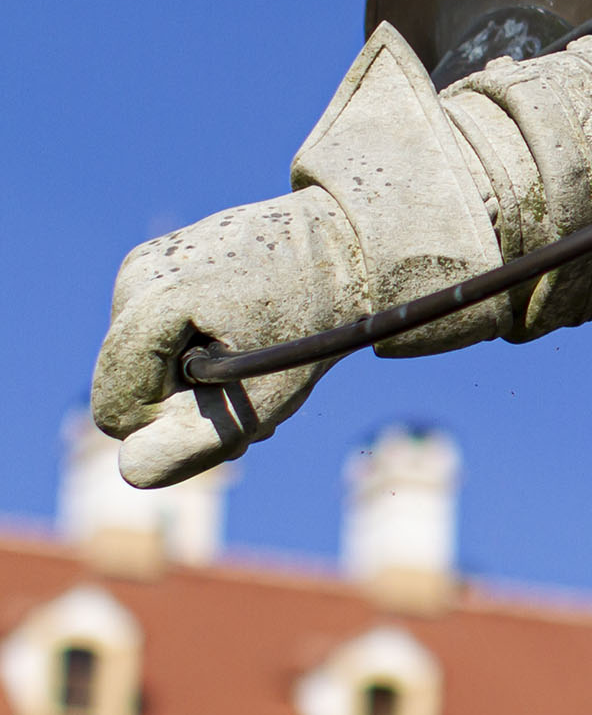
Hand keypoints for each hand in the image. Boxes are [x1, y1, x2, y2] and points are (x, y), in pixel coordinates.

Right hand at [91, 190, 370, 487]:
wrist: (351, 246)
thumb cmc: (316, 322)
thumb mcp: (263, 396)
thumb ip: (190, 444)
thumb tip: (130, 467)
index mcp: (156, 299)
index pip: (117, 410)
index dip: (171, 423)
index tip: (232, 399)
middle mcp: (139, 275)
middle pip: (128, 387)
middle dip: (184, 404)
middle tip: (254, 389)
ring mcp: (146, 264)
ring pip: (143, 363)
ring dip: (194, 380)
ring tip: (257, 360)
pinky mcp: (160, 263)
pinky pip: (155, 334)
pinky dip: (193, 350)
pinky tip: (244, 337)